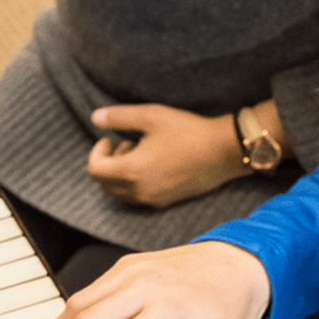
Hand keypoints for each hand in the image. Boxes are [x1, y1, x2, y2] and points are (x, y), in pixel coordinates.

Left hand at [87, 104, 244, 207]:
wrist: (222, 152)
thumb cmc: (186, 131)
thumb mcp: (150, 116)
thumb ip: (119, 117)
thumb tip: (95, 117)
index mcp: (131, 171)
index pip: (95, 170)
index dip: (96, 152)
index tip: (109, 138)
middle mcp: (139, 191)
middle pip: (105, 184)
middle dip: (107, 163)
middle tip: (125, 143)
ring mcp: (152, 199)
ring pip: (121, 193)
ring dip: (120, 174)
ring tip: (140, 151)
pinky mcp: (165, 202)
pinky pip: (138, 197)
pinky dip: (134, 182)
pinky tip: (153, 163)